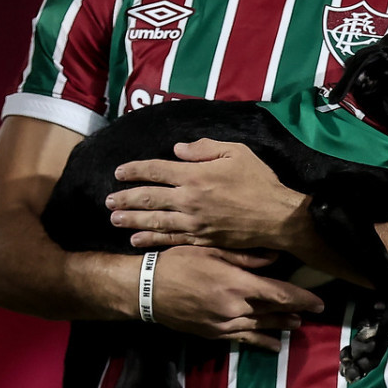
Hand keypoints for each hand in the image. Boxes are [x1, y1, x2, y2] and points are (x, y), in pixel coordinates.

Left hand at [109, 140, 309, 252]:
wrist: (279, 217)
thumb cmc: (261, 182)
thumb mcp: (238, 152)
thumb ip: (205, 148)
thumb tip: (178, 149)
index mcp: (195, 175)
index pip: (156, 170)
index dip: (134, 170)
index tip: (119, 172)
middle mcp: (188, 199)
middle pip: (148, 197)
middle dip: (125, 197)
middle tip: (108, 199)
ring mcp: (193, 221)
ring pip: (154, 220)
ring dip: (131, 219)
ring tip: (113, 218)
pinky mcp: (200, 238)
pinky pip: (169, 238)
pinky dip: (150, 239)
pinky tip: (136, 239)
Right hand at [148, 247, 326, 349]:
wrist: (145, 290)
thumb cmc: (178, 264)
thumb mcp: (212, 252)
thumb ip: (246, 258)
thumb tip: (275, 259)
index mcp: (237, 285)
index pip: (279, 294)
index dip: (302, 299)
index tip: (319, 302)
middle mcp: (235, 308)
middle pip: (273, 311)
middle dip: (294, 311)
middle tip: (314, 311)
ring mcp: (224, 324)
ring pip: (260, 326)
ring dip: (280, 325)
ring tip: (297, 324)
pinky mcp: (213, 334)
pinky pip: (242, 339)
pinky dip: (260, 342)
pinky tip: (274, 345)